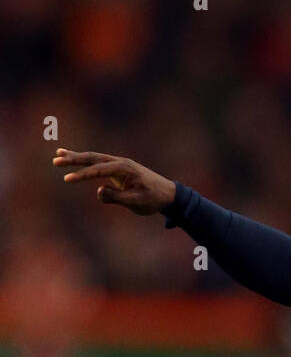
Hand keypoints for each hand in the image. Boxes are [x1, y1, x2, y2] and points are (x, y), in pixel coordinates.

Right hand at [52, 148, 176, 214]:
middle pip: (93, 158)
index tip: (68, 179)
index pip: (99, 170)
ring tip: (58, 155)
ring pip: (94, 158)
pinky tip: (72, 156)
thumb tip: (99, 191)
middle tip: (56, 161)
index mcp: (124, 168)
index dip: (82, 175)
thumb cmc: (153, 199)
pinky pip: (98, 163)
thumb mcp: (137, 202)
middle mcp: (120, 162)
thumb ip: (117, 197)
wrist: (167, 194)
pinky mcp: (117, 169)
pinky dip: (85, 161)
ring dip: (76, 157)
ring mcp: (118, 164)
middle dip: (74, 159)